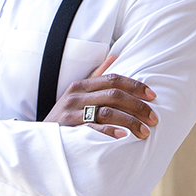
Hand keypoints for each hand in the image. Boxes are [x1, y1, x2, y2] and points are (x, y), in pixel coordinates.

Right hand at [43, 55, 157, 138]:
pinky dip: (108, 132)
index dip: (135, 86)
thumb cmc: (65, 115)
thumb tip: (114, 57)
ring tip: (144, 132)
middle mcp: (76, 95)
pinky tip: (122, 136)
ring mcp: (72, 112)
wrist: (42, 138)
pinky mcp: (68, 129)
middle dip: (138, 106)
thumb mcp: (77, 93)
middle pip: (114, 95)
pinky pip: (91, 128)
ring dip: (129, 121)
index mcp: (81, 85)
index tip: (153, 96)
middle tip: (154, 119)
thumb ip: (96, 76)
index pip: (113, 79)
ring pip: (107, 111)